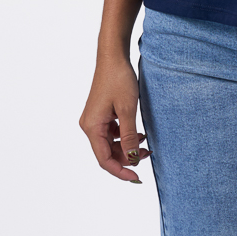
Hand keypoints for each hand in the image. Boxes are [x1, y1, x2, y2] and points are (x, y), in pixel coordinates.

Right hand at [80, 58, 151, 182]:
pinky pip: (111, 133)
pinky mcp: (100, 114)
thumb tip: (133, 159)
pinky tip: (138, 133)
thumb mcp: (128, 109)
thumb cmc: (119, 79)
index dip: (120, 171)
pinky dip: (124, 136)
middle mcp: (89, 125)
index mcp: (92, 127)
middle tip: (147, 156)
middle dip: (126, 158)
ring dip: (126, 147)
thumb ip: (129, 136)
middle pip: (106, 153)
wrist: (113, 57)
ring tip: (145, 145)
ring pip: (110, 144)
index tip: (136, 178)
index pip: (104, 159)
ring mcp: (94, 119)